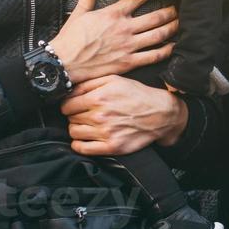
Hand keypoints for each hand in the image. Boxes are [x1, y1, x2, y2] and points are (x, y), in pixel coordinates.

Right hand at [49, 0, 177, 81]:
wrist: (64, 63)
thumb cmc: (70, 40)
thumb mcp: (78, 14)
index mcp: (113, 14)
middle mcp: (125, 28)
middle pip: (155, 17)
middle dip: (170, 11)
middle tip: (179, 8)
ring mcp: (129, 46)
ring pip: (158, 35)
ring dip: (172, 28)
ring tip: (180, 23)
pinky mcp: (129, 62)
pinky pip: (153, 56)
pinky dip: (166, 51)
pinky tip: (174, 46)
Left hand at [60, 74, 187, 156]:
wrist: (161, 114)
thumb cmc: (138, 95)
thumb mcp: (115, 80)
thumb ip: (90, 83)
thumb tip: (69, 91)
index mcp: (99, 98)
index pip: (67, 105)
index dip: (68, 105)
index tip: (74, 107)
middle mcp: (100, 116)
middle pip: (70, 119)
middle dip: (75, 116)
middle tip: (85, 115)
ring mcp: (106, 132)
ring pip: (74, 133)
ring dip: (77, 129)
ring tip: (87, 125)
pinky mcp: (112, 146)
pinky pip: (83, 148)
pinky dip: (79, 144)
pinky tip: (85, 138)